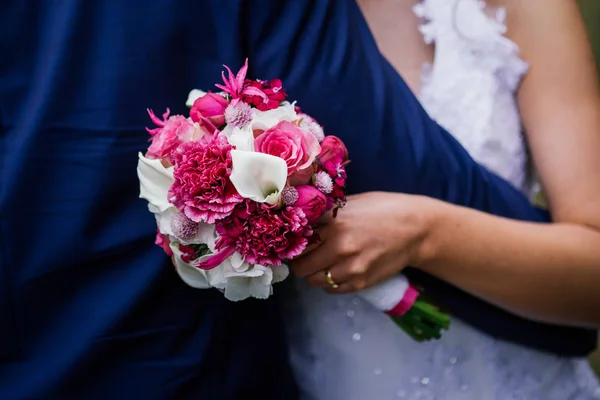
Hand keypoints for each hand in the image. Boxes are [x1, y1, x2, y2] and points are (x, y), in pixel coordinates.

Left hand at [291, 192, 437, 293]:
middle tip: (305, 254)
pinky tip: (338, 269)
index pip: (296, 241)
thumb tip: (300, 220)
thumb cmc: (384, 209)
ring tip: (323, 261)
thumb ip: (326, 214)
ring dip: (314, 273)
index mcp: (334, 224)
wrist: (417, 229)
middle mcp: (340, 248)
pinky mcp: (361, 283)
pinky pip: (332, 289)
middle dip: (299, 261)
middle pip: (300, 267)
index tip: (291, 242)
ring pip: (313, 281)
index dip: (291, 243)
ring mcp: (351, 269)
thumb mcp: (351, 204)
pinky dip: (330, 282)